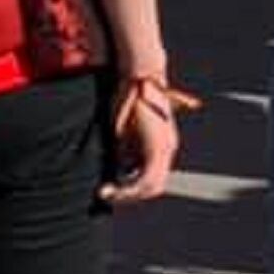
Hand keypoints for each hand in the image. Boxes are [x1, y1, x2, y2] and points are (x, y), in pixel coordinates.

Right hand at [101, 78, 185, 206]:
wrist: (139, 78)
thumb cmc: (129, 98)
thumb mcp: (125, 131)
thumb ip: (126, 151)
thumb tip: (120, 169)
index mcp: (162, 144)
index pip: (153, 177)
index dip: (133, 189)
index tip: (113, 191)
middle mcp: (167, 148)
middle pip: (154, 186)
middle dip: (129, 196)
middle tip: (108, 195)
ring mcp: (164, 148)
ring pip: (152, 187)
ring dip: (127, 196)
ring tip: (106, 193)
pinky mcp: (156, 146)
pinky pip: (144, 179)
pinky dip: (127, 189)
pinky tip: (109, 189)